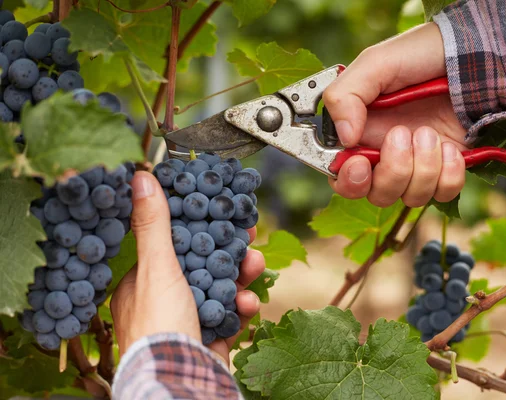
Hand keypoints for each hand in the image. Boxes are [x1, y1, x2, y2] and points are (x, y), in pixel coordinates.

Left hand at [111, 171, 263, 364]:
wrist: (178, 382)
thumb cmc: (159, 326)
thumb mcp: (156, 268)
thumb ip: (153, 225)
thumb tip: (139, 178)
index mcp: (144, 284)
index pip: (172, 245)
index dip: (197, 226)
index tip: (218, 210)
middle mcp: (165, 301)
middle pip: (202, 265)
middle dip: (228, 249)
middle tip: (248, 233)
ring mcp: (189, 320)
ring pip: (220, 289)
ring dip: (240, 275)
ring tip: (256, 263)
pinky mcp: (210, 339)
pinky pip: (229, 317)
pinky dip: (241, 308)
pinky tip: (247, 304)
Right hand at [323, 22, 466, 207]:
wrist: (472, 54)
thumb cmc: (420, 54)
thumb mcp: (375, 64)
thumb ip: (345, 97)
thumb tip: (344, 139)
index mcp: (360, 133)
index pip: (341, 176)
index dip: (349, 180)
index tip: (360, 163)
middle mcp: (385, 154)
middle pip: (377, 194)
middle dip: (393, 171)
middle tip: (403, 133)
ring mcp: (417, 164)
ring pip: (411, 197)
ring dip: (422, 167)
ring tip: (430, 132)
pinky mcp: (447, 169)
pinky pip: (442, 193)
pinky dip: (448, 174)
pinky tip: (451, 148)